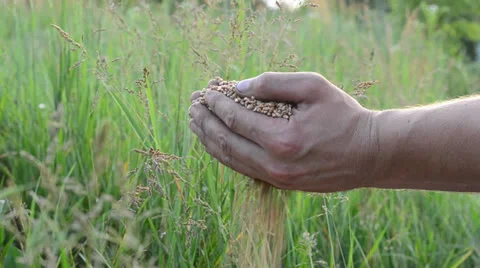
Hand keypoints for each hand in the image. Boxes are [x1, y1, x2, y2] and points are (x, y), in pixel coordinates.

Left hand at [188, 72, 376, 192]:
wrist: (368, 154)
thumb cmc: (344, 117)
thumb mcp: (314, 88)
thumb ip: (275, 83)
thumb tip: (241, 87)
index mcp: (282, 140)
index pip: (235, 120)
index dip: (216, 104)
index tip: (206, 92)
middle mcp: (274, 165)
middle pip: (225, 142)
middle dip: (204, 122)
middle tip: (192, 106)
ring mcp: (276, 179)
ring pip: (229, 159)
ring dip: (208, 139)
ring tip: (195, 123)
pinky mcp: (280, 184)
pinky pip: (242, 168)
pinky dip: (224, 154)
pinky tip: (216, 143)